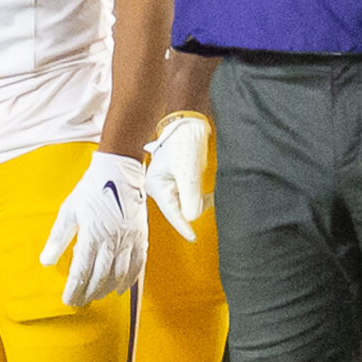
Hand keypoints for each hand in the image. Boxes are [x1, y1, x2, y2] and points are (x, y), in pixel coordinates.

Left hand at [41, 150, 149, 306]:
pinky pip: (137, 265)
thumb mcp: (69, 211)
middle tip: (80, 303)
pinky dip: (129, 280)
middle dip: (88, 293)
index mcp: (92, 234)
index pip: (82, 270)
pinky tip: (121, 289)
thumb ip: (58, 238)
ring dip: (107, 289)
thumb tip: (45, 262)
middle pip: (100, 276)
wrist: (119, 171)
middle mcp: (112, 240)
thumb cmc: (91, 189)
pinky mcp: (140, 236)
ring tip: (97, 297)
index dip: (75, 288)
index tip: (68, 300)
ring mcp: (129, 239)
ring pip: (119, 274)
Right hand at [144, 111, 211, 238]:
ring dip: (197, 200)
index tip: (193, 238)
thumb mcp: (188, 171)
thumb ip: (190, 196)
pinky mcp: (179, 183)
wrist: (189, 124)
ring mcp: (169, 186)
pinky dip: (199, 196)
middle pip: (179, 210)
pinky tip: (205, 189)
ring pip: (186, 204)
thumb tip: (192, 218)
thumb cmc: (185, 143)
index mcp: (157, 186)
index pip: (171, 213)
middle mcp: (160, 189)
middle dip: (193, 206)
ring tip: (203, 184)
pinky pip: (190, 198)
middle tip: (203, 192)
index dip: (184, 227)